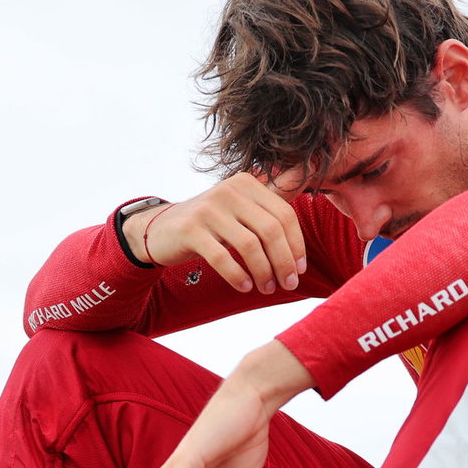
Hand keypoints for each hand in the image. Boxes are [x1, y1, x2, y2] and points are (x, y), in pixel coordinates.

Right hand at [126, 172, 306, 294]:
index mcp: (247, 184)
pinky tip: (244, 287)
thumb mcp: (240, 209)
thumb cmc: (211, 225)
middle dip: (284, 262)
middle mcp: (229, 191)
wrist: (162, 230)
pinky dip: (237, 276)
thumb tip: (305, 179)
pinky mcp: (190, 230)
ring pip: (249, 246)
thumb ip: (270, 205)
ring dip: (263, 272)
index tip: (300, 270)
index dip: (297, 245)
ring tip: (266, 288)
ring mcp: (208, 209)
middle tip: (288, 284)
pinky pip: (221, 257)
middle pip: (271, 230)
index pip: (285, 215)